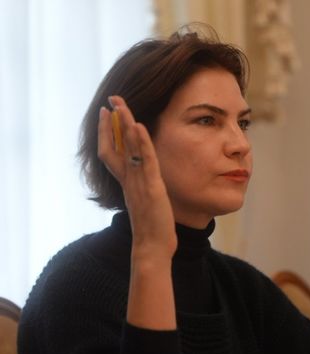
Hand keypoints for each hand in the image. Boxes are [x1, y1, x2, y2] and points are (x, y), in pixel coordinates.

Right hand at [97, 96, 176, 258]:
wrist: (152, 247)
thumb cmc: (152, 227)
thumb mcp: (144, 201)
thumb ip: (141, 187)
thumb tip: (144, 177)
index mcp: (126, 182)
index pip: (111, 152)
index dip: (107, 132)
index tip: (106, 114)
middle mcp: (128, 180)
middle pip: (114, 145)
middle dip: (112, 122)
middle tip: (111, 100)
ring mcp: (138, 183)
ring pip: (128, 149)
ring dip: (125, 125)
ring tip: (122, 105)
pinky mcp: (151, 188)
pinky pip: (145, 161)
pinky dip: (142, 143)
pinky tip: (139, 126)